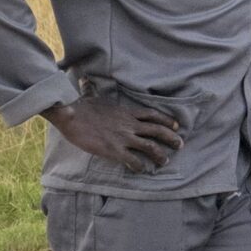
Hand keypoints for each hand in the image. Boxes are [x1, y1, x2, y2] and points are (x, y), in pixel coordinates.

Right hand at [45, 89, 182, 172]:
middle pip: (158, 130)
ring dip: (160, 155)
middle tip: (180, 144)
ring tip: (165, 161)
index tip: (176, 125)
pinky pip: (133, 161)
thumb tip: (83, 79)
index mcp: (126, 112)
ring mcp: (123, 138)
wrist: (71, 115)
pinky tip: (142, 170)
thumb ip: (91, 89)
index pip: (152, 115)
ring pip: (150, 146)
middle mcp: (129, 124)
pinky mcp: (114, 150)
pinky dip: (140, 167)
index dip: (166, 120)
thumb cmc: (79, 106)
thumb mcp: (89, 95)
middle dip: (171, 138)